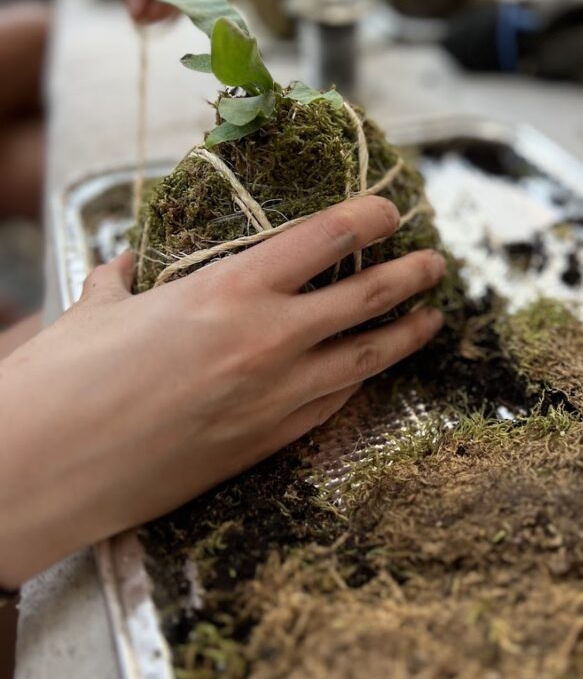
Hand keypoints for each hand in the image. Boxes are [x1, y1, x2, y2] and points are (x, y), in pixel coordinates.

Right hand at [0, 197, 444, 585]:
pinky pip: (333, 405)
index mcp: (230, 288)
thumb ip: (123, 280)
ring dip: (406, 335)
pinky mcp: (268, 444)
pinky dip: (358, 382)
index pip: (328, 236)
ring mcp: (277, 397)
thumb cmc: (67, 380)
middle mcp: (269, 339)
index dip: (371, 214)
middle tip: (436, 263)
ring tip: (431, 321)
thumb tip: (124, 266)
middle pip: (368, 298)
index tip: (392, 207)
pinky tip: (369, 374)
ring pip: (367, 358)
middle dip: (412, 276)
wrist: (49, 470)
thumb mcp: (98, 309)